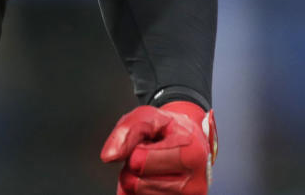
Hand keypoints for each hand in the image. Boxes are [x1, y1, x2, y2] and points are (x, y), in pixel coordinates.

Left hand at [100, 101, 217, 194]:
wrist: (191, 143)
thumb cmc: (169, 129)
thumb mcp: (149, 117)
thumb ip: (126, 132)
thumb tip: (109, 156)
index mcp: (192, 153)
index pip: (139, 161)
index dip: (134, 149)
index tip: (146, 142)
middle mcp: (195, 184)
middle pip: (137, 182)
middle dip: (133, 165)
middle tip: (148, 153)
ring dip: (136, 178)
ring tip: (152, 164)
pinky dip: (139, 190)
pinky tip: (152, 178)